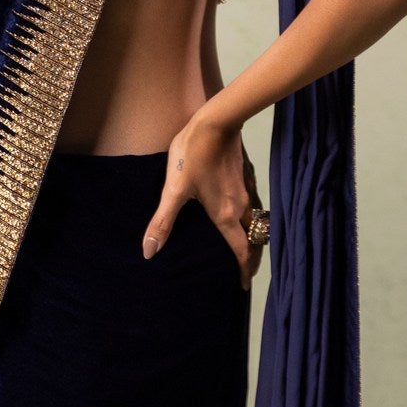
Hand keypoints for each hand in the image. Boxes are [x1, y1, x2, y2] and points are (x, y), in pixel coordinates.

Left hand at [142, 109, 265, 288]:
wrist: (216, 122)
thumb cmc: (192, 155)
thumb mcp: (173, 190)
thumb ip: (163, 222)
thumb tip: (149, 252)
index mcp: (225, 215)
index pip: (241, 250)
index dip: (244, 270)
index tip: (243, 285)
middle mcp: (240, 206)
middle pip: (254, 240)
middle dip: (252, 258)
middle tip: (246, 271)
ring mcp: (246, 190)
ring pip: (257, 223)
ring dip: (254, 239)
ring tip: (246, 247)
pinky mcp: (246, 176)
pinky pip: (254, 206)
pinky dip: (253, 220)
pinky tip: (240, 214)